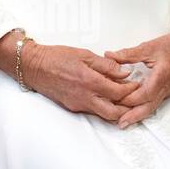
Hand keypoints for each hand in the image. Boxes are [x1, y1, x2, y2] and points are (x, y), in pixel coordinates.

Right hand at [19, 41, 142, 123]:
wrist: (34, 66)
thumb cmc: (55, 57)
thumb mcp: (83, 54)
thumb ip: (106, 65)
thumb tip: (123, 72)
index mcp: (89, 81)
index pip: (119, 92)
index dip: (131, 90)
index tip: (135, 84)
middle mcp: (85, 97)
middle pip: (114, 112)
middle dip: (128, 108)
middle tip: (133, 98)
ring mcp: (78, 104)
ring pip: (104, 114)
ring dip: (115, 109)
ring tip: (120, 98)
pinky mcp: (72, 107)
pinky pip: (92, 110)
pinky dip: (101, 106)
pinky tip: (103, 96)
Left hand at [104, 17, 169, 127]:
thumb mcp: (148, 47)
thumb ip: (127, 54)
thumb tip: (108, 55)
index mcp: (162, 76)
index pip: (144, 94)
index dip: (129, 99)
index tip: (114, 100)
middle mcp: (166, 87)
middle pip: (149, 107)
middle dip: (133, 116)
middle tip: (119, 123)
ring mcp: (167, 91)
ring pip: (151, 107)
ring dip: (138, 115)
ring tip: (124, 122)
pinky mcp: (165, 91)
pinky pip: (154, 103)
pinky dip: (143, 108)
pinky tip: (133, 110)